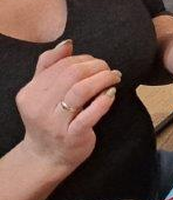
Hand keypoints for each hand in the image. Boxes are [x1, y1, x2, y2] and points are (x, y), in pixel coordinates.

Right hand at [15, 40, 119, 172]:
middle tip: (109, 69)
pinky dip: (104, 101)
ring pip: (80, 91)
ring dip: (103, 79)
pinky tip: (112, 94)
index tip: (97, 63)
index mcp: (30, 93)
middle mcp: (39, 107)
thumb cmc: (49, 119)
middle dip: (96, 66)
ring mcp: (55, 123)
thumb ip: (49, 66)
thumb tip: (67, 43)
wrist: (46, 157)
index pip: (60, 65)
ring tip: (114, 77)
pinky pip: (89, 115)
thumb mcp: (41, 93)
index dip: (84, 59)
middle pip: (72, 74)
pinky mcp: (72, 136)